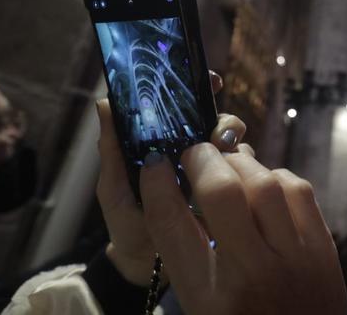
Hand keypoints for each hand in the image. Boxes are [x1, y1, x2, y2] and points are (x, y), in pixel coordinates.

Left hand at [95, 71, 246, 285]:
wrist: (143, 266)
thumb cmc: (125, 223)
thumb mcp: (112, 187)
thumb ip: (112, 148)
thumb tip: (103, 102)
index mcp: (164, 144)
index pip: (184, 107)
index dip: (198, 88)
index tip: (210, 81)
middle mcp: (190, 152)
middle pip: (216, 121)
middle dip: (223, 119)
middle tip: (218, 134)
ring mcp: (210, 172)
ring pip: (233, 143)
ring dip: (232, 143)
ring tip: (225, 154)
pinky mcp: (226, 192)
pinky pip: (243, 170)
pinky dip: (243, 167)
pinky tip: (237, 175)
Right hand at [138, 141, 346, 313]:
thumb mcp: (203, 303)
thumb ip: (188, 252)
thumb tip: (176, 187)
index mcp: (208, 298)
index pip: (172, 225)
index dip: (156, 185)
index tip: (153, 163)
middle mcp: (251, 274)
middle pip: (221, 192)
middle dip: (201, 159)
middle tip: (192, 153)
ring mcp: (294, 259)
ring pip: (265, 182)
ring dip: (240, 163)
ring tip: (226, 163)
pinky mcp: (325, 249)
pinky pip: (299, 191)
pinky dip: (276, 177)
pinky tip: (263, 182)